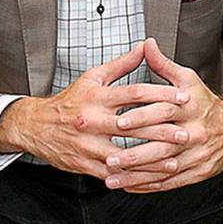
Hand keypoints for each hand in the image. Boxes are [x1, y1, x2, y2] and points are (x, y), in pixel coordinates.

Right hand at [0, 43, 187, 179]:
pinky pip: (114, 173)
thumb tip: (145, 46)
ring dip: (152, 159)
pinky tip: (150, 177)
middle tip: (185, 132)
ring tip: (175, 159)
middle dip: (162, 130)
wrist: (37, 126)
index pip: (134, 93)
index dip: (161, 94)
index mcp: (97, 96)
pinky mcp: (85, 164)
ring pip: (125, 154)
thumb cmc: (70, 101)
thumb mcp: (93, 77)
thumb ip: (121, 64)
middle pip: (133, 124)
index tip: (182, 97)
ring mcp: (88, 144)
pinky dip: (134, 176)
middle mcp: (92, 120)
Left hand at [104, 38, 222, 192]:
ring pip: (164, 168)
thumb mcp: (187, 79)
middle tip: (109, 158)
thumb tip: (146, 44)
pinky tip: (130, 185)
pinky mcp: (198, 172)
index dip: (141, 117)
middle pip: (163, 146)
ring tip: (112, 177)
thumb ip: (163, 65)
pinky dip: (149, 185)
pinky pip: (171, 182)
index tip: (119, 122)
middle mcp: (194, 133)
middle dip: (135, 154)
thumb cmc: (205, 102)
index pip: (163, 113)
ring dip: (137, 175)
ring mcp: (197, 155)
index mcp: (190, 109)